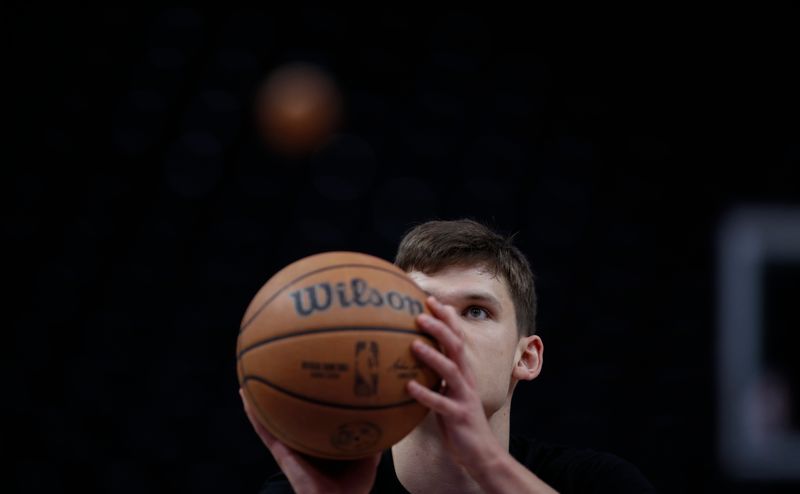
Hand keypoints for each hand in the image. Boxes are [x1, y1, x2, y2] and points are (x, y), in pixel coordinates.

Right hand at [239, 388, 380, 493]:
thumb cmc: (353, 488)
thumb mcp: (368, 456)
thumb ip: (374, 436)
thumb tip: (385, 413)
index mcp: (318, 442)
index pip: (310, 418)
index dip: (305, 400)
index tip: (303, 378)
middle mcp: (300, 442)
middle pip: (288, 416)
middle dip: (280, 396)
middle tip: (273, 370)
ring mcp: (289, 446)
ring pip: (270, 420)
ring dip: (258, 401)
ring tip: (248, 378)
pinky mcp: (281, 453)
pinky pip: (265, 431)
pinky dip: (253, 415)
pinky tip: (245, 397)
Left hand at [406, 296, 504, 476]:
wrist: (481, 453)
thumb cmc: (459, 420)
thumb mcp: (449, 393)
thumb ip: (437, 375)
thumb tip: (414, 359)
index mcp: (464, 372)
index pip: (457, 337)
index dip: (446, 318)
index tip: (429, 299)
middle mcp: (466, 379)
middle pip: (456, 346)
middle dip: (440, 328)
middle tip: (419, 314)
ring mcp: (464, 397)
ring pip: (450, 370)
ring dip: (432, 356)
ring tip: (413, 344)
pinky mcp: (458, 416)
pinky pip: (440, 403)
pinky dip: (425, 394)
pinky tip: (408, 386)